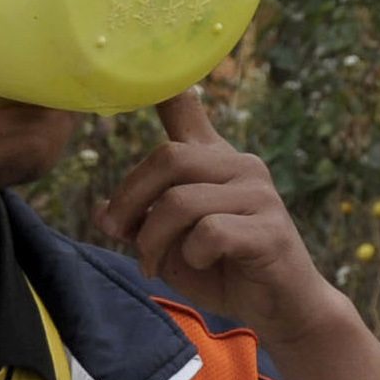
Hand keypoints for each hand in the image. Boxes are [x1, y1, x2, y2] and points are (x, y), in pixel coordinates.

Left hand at [95, 90, 346, 347]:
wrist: (278, 306)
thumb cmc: (221, 269)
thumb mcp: (170, 243)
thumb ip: (140, 222)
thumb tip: (101, 211)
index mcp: (214, 161)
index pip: (187, 112)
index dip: (164, 90)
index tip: (146, 73)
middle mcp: (240, 166)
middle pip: (168, 158)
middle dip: (129, 201)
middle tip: (119, 234)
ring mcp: (259, 195)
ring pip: (180, 202)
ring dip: (154, 241)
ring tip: (154, 265)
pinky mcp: (270, 229)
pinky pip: (209, 232)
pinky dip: (191, 256)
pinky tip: (202, 265)